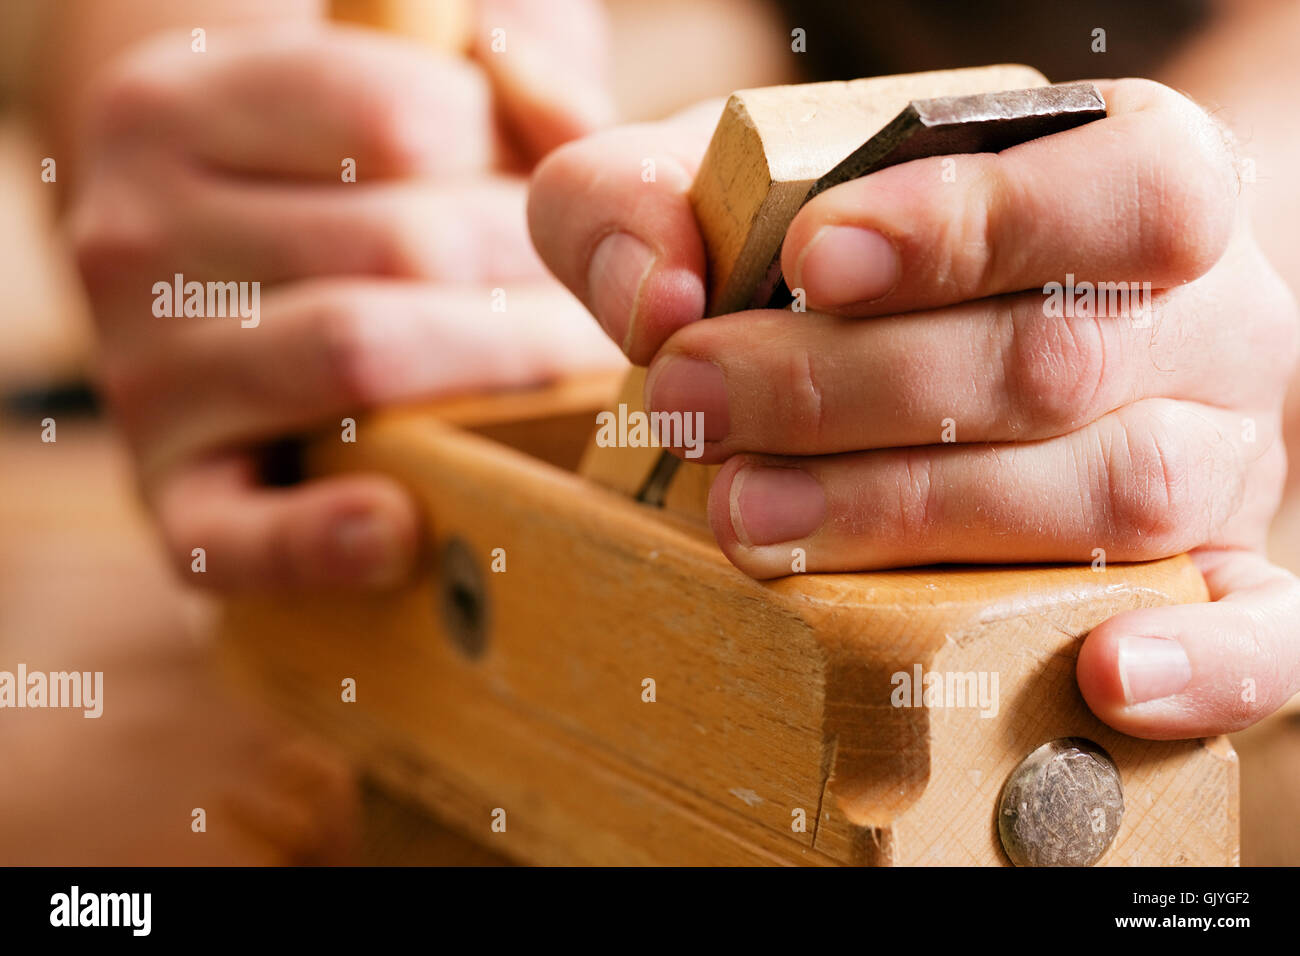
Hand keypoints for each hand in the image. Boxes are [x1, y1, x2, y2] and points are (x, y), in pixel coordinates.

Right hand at [72, 9, 620, 591]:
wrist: (202, 266)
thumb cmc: (339, 166)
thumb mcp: (402, 74)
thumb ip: (504, 69)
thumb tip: (581, 136)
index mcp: (181, 102)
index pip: (403, 118)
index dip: (520, 163)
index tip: (568, 210)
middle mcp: (135, 232)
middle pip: (402, 245)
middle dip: (541, 279)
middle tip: (618, 312)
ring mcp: (142, 372)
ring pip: (356, 357)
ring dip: (500, 373)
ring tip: (576, 377)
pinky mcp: (168, 493)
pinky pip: (232, 535)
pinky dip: (317, 540)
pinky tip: (398, 531)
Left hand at [528, 78, 1299, 738]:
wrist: (1011, 305)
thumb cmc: (863, 245)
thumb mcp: (748, 185)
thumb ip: (654, 201)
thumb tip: (651, 298)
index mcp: (1138, 173)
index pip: (1114, 186)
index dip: (968, 226)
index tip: (807, 262)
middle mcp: (1207, 316)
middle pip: (1064, 357)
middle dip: (855, 391)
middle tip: (698, 406)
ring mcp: (1225, 451)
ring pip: (1115, 497)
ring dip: (922, 520)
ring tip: (752, 524)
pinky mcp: (1221, 569)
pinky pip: (1271, 628)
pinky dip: (1204, 662)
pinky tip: (1102, 679)